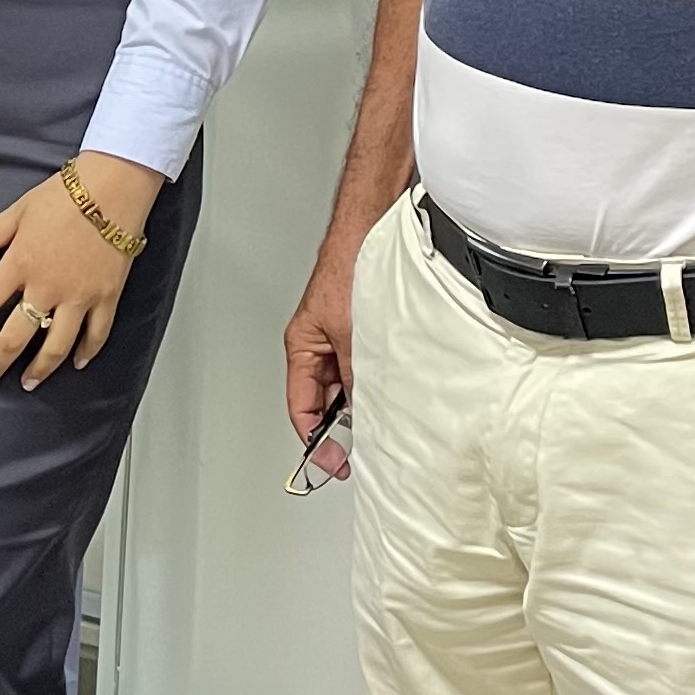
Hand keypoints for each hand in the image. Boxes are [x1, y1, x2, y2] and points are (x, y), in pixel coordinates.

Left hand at [0, 155, 162, 391]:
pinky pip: (97, 334)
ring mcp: (79, 296)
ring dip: (39, 369)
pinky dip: (87, 353)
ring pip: (56, 346)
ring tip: (28, 384)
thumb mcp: (17, 211)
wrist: (113, 187)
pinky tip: (77, 363)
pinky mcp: (107, 297)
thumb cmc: (64, 194)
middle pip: (16, 336)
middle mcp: (47, 287)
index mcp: (20, 264)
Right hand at [284, 224, 364, 471]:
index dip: (315, 440)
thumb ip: (357, 375)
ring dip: (362, 404)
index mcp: (303, 347)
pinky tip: (392, 391)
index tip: (332, 462)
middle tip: (360, 452)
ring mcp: (341, 341)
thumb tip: (365, 411)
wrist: (369, 232)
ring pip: (348, 387)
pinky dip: (376, 384)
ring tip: (380, 421)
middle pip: (325, 402)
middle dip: (341, 427)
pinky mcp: (362, 332)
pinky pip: (365, 369)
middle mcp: (319, 347)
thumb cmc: (347, 267)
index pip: (302, 408)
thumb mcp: (351, 333)